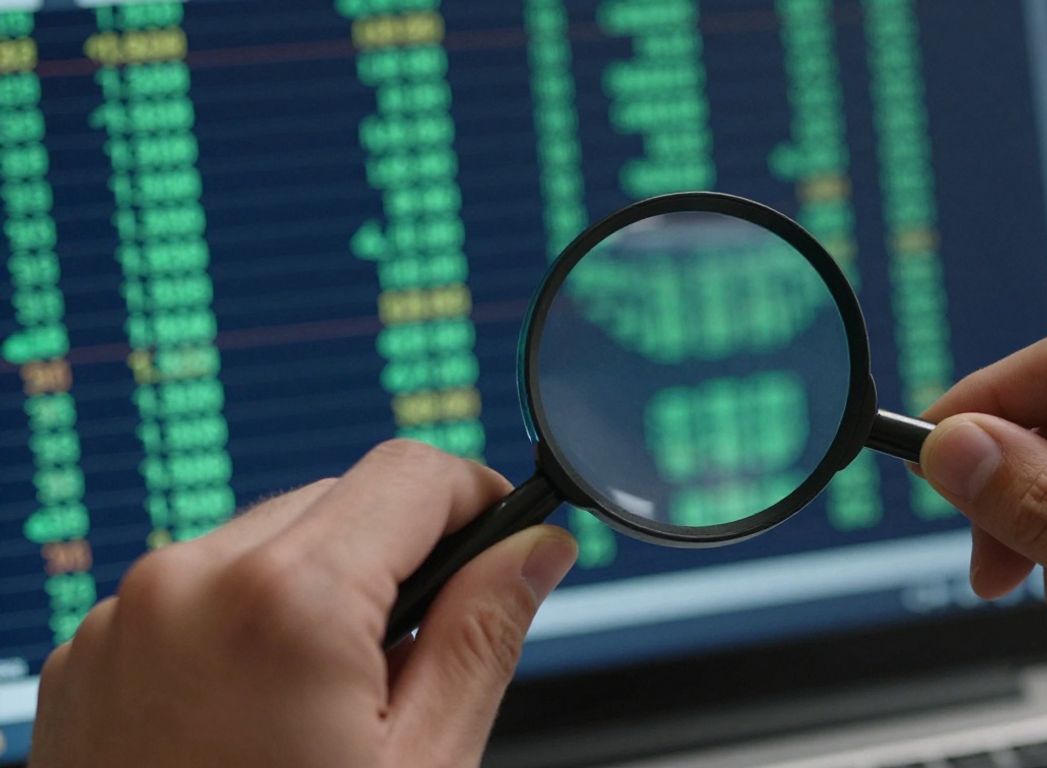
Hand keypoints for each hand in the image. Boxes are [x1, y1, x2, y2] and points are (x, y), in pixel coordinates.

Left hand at [29, 440, 577, 767]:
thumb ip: (483, 638)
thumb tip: (534, 553)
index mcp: (284, 604)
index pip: (413, 474)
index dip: (479, 501)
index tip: (502, 544)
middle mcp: (187, 586)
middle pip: (340, 501)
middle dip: (398, 558)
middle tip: (421, 660)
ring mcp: (125, 620)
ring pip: (266, 540)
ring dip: (320, 589)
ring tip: (328, 704)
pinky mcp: (91, 655)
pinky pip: (196, 590)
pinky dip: (245, 623)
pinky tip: (259, 711)